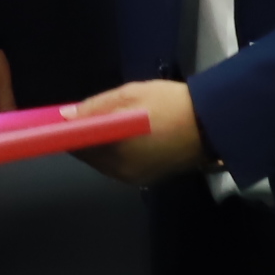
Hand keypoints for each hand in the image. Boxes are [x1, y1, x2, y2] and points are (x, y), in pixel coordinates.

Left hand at [68, 79, 207, 182]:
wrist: (213, 123)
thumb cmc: (169, 104)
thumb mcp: (130, 95)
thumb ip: (96, 106)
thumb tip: (67, 116)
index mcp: (114, 152)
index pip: (75, 146)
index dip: (66, 132)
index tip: (62, 120)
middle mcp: (121, 172)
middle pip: (89, 156)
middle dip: (84, 138)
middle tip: (90, 116)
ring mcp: (135, 178)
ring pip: (104, 162)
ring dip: (100, 146)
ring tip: (111, 123)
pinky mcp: (148, 179)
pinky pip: (120, 166)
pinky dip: (117, 153)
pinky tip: (126, 137)